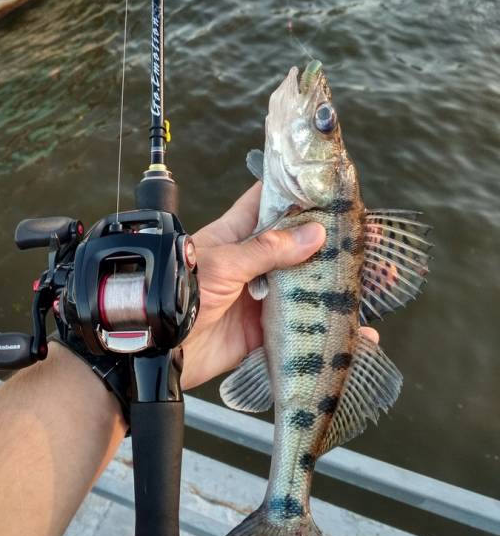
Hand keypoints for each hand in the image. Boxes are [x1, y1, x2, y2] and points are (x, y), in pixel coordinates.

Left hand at [181, 183, 377, 389]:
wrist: (158, 347)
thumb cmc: (182, 290)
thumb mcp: (224, 262)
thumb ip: (269, 250)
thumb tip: (317, 235)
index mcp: (237, 235)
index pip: (269, 202)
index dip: (299, 194)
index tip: (333, 188)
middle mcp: (252, 263)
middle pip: (297, 247)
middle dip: (331, 244)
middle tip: (370, 240)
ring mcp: (259, 297)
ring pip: (304, 287)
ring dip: (335, 286)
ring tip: (377, 281)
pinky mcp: (262, 332)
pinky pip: (300, 329)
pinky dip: (327, 332)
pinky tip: (361, 334)